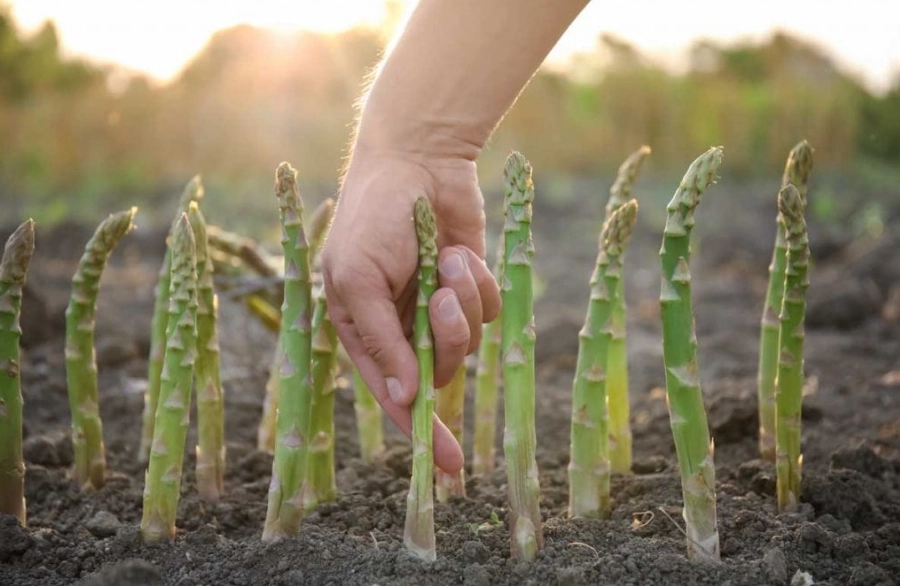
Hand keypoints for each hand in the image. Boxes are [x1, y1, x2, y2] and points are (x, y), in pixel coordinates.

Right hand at [321, 147, 500, 472]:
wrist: (419, 161)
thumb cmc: (374, 217)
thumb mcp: (359, 278)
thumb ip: (381, 340)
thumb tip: (408, 395)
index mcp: (364, 331)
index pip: (394, 397)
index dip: (420, 433)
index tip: (446, 467)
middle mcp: (402, 327)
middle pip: (438, 371)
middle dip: (447, 339)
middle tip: (441, 299)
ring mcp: (438, 307)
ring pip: (469, 342)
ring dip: (464, 303)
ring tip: (451, 263)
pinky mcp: (471, 287)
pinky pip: (490, 310)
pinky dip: (480, 284)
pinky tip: (462, 252)